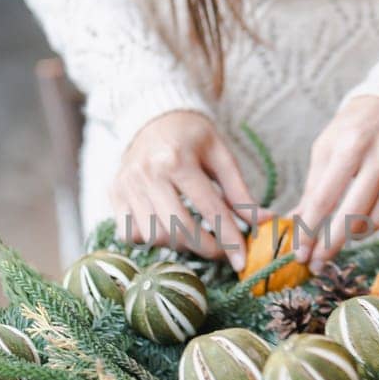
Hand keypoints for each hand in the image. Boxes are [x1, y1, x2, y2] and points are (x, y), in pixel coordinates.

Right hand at [110, 111, 269, 270]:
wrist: (153, 117)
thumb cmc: (193, 137)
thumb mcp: (221, 156)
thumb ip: (240, 192)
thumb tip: (264, 222)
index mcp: (177, 159)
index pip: (210, 210)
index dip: (229, 240)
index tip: (243, 262)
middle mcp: (147, 173)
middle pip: (179, 229)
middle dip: (206, 248)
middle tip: (222, 253)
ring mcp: (127, 185)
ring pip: (155, 236)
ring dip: (181, 245)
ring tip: (197, 236)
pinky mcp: (114, 194)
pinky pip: (132, 234)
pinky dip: (151, 239)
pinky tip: (167, 228)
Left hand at [291, 96, 378, 272]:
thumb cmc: (357, 124)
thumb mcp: (328, 144)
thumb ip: (314, 184)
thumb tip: (298, 221)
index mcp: (351, 143)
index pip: (325, 198)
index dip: (310, 230)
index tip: (301, 253)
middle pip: (355, 215)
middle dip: (332, 244)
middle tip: (318, 262)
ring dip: (356, 235)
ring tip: (342, 237)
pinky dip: (378, 222)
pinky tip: (366, 221)